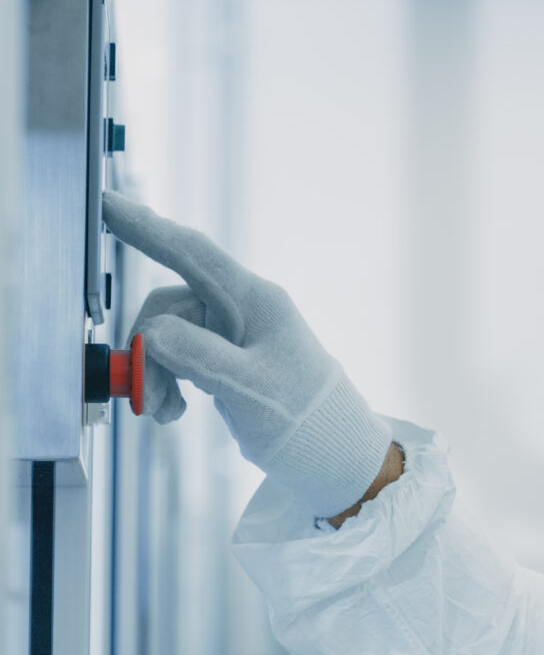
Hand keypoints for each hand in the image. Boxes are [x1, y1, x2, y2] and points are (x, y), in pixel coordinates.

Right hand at [102, 190, 392, 517]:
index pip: (193, 253)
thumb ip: (200, 356)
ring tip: (168, 413)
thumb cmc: (302, 416)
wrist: (325, 450)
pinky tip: (175, 410)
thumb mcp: (249, 387)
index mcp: (255, 301)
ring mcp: (232, 331)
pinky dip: (167, 381)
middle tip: (148, 399)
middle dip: (149, 352)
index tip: (106, 204)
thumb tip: (154, 332)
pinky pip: (178, 355)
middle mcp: (242, 308)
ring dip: (157, 374)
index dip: (148, 228)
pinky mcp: (223, 355)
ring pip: (168, 335)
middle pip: (169, 306)